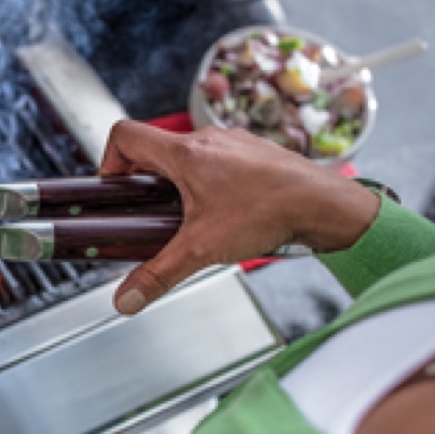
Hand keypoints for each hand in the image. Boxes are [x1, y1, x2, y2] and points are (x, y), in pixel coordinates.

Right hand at [102, 122, 379, 314]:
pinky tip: (226, 213)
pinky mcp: (255, 154)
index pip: (125, 135)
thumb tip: (126, 298)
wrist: (325, 205)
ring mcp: (234, 143)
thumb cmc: (270, 212)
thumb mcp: (202, 249)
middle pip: (156, 148)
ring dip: (180, 182)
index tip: (116, 189)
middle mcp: (208, 140)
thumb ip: (158, 275)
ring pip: (190, 155)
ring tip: (189, 217)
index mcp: (186, 153)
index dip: (109, 161)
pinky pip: (220, 161)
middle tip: (148, 212)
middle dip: (145, 181)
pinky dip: (211, 183)